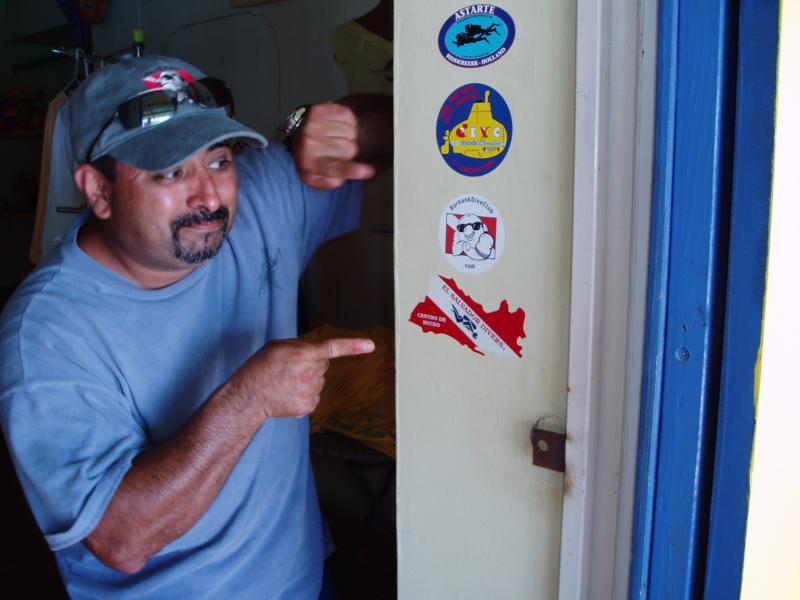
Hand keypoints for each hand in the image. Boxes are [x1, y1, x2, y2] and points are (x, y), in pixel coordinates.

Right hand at [235, 337, 374, 419]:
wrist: (249, 397)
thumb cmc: (260, 368)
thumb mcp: (278, 347)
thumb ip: (299, 346)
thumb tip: (312, 354)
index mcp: (303, 355)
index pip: (333, 348)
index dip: (353, 346)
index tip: (370, 345)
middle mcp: (311, 373)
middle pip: (323, 365)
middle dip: (312, 364)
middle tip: (290, 368)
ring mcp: (312, 391)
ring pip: (319, 381)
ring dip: (307, 379)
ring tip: (286, 382)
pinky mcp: (310, 406)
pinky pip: (314, 395)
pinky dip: (304, 394)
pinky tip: (288, 394)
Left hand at [292, 102, 375, 189]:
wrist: (299, 137)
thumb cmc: (313, 160)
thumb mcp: (317, 179)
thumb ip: (330, 182)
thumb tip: (342, 177)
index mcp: (308, 163)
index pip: (336, 167)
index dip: (354, 170)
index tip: (369, 171)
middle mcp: (308, 142)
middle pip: (349, 148)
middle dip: (350, 152)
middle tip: (341, 152)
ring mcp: (312, 124)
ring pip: (350, 131)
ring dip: (349, 136)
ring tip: (338, 139)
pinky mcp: (318, 109)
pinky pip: (348, 115)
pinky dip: (347, 122)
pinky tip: (338, 128)